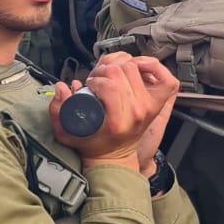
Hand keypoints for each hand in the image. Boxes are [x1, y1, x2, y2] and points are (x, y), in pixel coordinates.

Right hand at [49, 53, 178, 170]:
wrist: (114, 157)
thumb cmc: (94, 144)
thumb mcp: (68, 132)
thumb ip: (58, 111)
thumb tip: (62, 88)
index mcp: (118, 120)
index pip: (109, 84)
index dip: (95, 80)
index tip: (89, 86)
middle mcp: (137, 111)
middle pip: (122, 71)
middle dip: (104, 71)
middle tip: (98, 80)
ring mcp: (149, 106)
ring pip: (136, 67)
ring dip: (120, 66)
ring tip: (112, 75)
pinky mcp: (157, 103)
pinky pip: (165, 78)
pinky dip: (153, 67)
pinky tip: (137, 68)